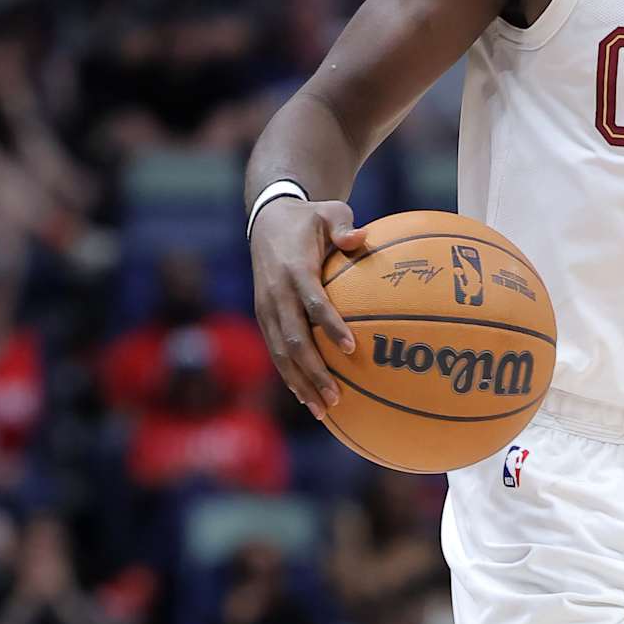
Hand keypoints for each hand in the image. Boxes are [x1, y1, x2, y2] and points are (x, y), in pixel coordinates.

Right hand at [250, 198, 366, 419]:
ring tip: (324, 410)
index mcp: (294, 270)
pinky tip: (305, 397)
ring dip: (301, 382)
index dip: (330, 326)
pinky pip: (275, 351)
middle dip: (314, 371)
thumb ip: (344, 228)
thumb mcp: (328, 213)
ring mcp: (266, 308)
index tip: (351, 348)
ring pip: (280, 353)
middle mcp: (276, 294)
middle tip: (337, 397)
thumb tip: (361, 237)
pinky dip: (289, 375)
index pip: (313, 303)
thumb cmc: (309, 218)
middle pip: (293, 339)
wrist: (266, 218)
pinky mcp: (262, 316)